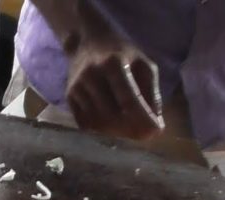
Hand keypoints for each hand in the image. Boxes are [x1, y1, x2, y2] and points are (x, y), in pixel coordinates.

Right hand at [65, 21, 163, 139]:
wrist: (86, 42)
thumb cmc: (121, 54)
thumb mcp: (143, 65)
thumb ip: (151, 93)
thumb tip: (156, 125)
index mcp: (113, 64)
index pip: (128, 98)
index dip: (142, 118)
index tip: (155, 132)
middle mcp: (91, 76)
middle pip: (112, 115)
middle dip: (130, 128)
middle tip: (143, 132)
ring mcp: (77, 88)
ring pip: (98, 122)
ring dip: (116, 130)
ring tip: (128, 126)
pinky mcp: (69, 97)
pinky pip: (85, 123)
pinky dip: (100, 128)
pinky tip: (111, 122)